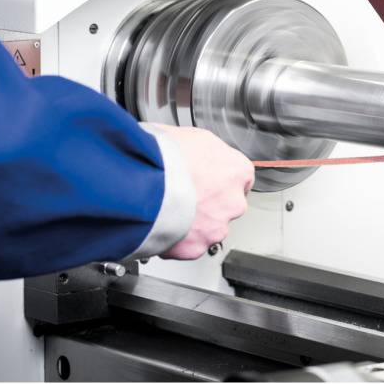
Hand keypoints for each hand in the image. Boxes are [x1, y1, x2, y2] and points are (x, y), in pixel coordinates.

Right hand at [151, 126, 254, 259]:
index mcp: (237, 171)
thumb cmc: (166, 156)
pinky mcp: (195, 246)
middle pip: (226, 205)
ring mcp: (216, 226)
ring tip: (169, 209)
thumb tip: (197, 151)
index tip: (208, 180)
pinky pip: (188, 245)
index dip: (219, 179)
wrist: (144, 182)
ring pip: (208, 227)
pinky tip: (162, 224)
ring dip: (193, 222)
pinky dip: (176, 239)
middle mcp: (233, 201)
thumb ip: (204, 151)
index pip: (239, 178)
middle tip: (184, 194)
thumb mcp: (193, 137)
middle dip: (208, 202)